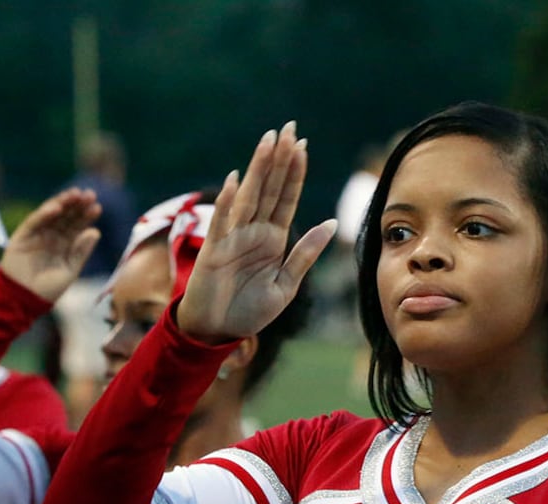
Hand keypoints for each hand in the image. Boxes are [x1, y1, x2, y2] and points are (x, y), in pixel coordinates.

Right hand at [0, 189, 102, 301]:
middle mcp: (52, 236)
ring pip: (51, 215)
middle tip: (89, 194)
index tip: (97, 207)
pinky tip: (56, 207)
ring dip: (62, 203)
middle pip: (66, 216)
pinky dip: (44, 213)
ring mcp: (37, 234)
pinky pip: (34, 222)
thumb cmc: (49, 288)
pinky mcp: (22, 236)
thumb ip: (81, 251)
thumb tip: (96, 231)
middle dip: (77, 205)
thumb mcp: (70, 269)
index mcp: (65, 244)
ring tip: (74, 194)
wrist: (25, 299)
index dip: (86, 216)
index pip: (77, 225)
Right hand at [177, 121, 338, 343]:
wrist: (218, 331)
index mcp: (273, 238)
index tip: (303, 145)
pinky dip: (229, 202)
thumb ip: (305, 254)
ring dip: (259, 169)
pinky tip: (236, 179)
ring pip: (250, 197)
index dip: (295, 172)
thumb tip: (332, 223)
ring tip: (268, 141)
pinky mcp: (215, 251)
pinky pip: (223, 223)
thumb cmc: (249, 309)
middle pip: (270, 188)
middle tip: (289, 128)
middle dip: (279, 159)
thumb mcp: (286, 284)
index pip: (287, 198)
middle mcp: (254, 232)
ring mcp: (233, 238)